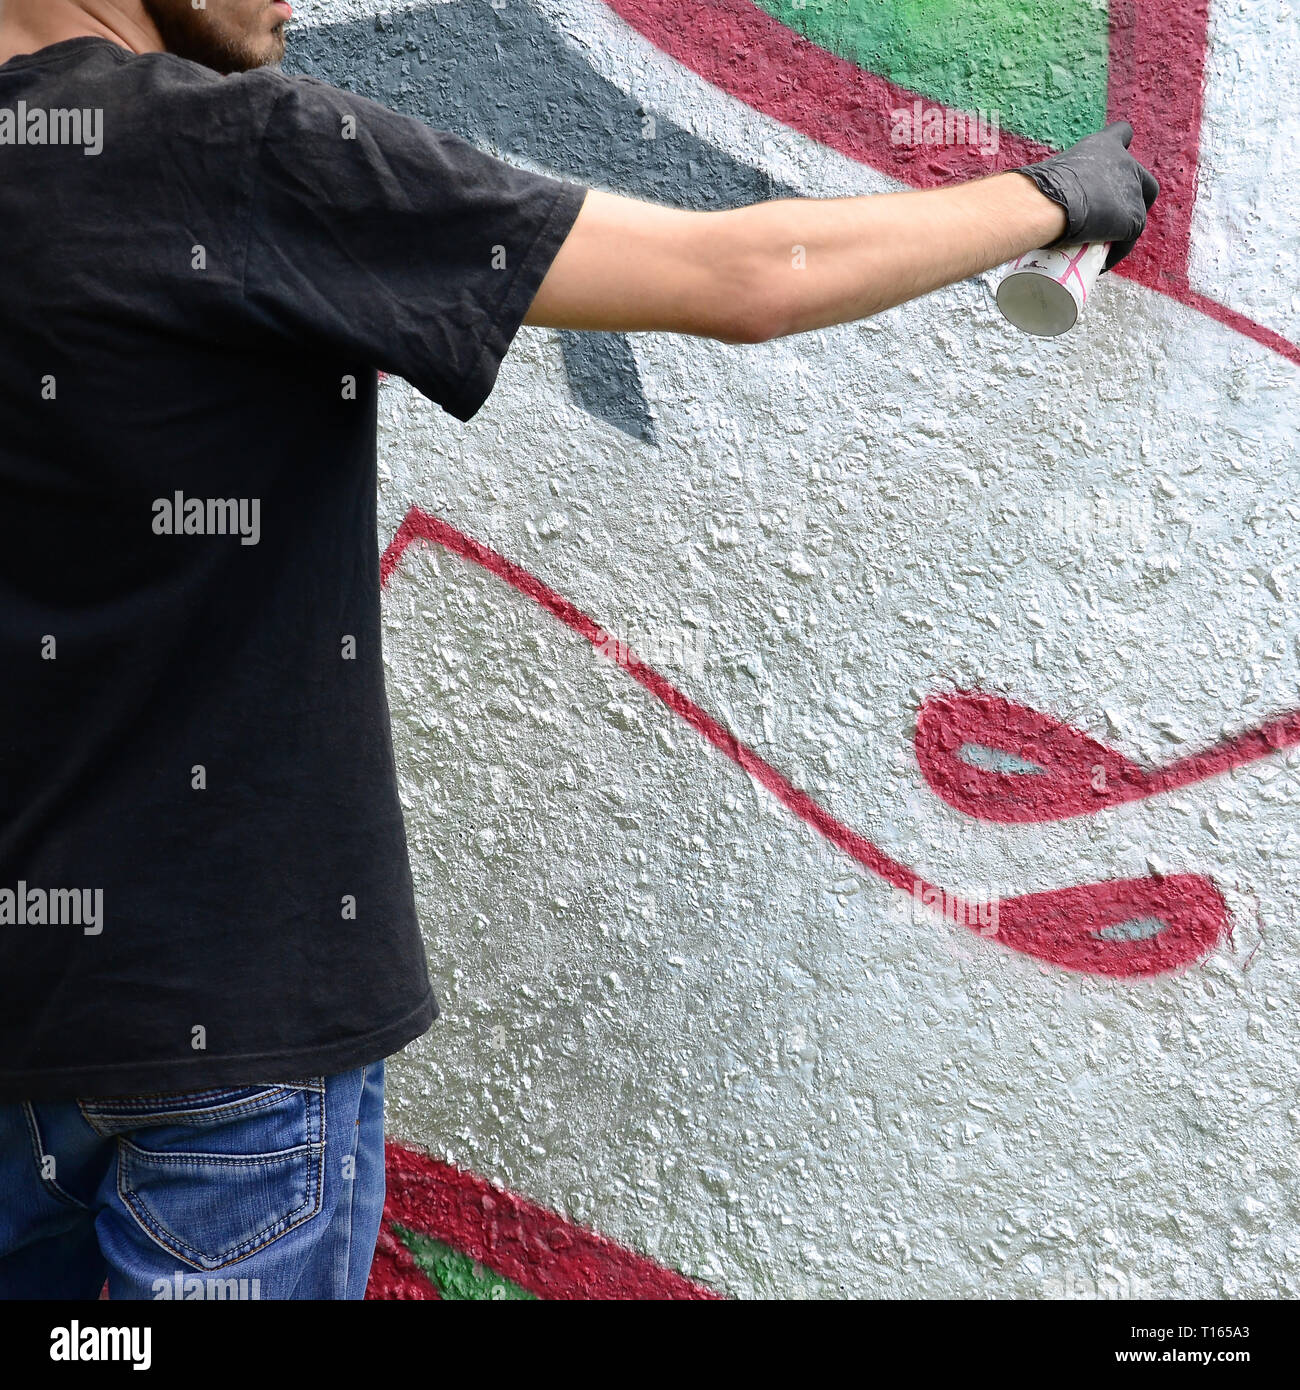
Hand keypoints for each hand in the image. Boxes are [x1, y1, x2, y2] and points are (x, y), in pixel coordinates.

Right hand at [1015, 121, 1158, 270]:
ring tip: (1101, 246)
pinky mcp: (1133, 221)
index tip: (1114, 160)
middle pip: (1143, 182)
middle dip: (1131, 200)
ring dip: (1123, 230)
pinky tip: (1100, 264)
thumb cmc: (1037, 191)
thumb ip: (1041, 184)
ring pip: (1138, 214)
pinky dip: (1115, 253)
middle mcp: (1125, 163)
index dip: (1120, 149)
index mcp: (1104, 145)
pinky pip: (1127, 242)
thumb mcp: (1045, 177)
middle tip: (1108, 219)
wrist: (1049, 205)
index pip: (1122, 134)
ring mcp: (1133, 192)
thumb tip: (1010, 205)